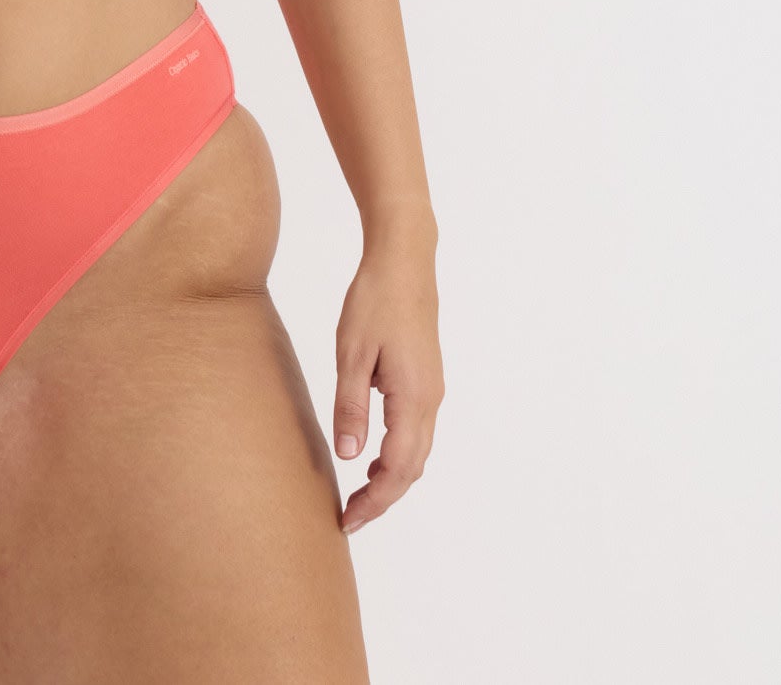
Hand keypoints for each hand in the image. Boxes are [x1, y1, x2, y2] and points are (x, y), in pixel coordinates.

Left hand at [332, 232, 441, 535]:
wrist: (404, 260)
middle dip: (383, 498)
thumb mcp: (351, 353)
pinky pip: (416, 431)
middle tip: (350, 517)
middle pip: (412, 468)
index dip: (374, 502)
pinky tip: (372, 453)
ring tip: (358, 493)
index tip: (349, 521)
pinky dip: (397, 453)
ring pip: (417, 451)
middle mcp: (430, 401)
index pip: (397, 470)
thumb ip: (350, 406)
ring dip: (391, 477)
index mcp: (412, 398)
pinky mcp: (426, 378)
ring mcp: (432, 390)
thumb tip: (348, 457)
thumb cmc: (374, 301)